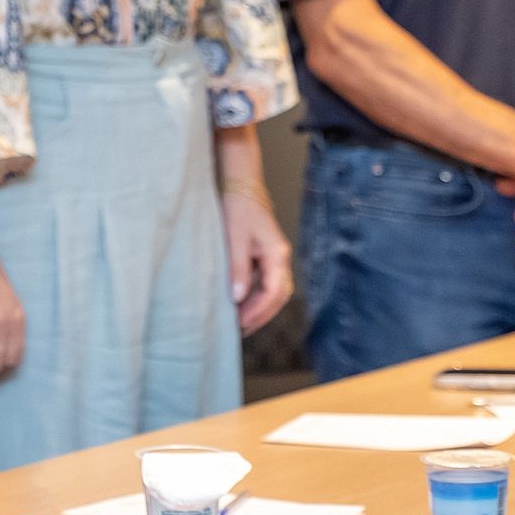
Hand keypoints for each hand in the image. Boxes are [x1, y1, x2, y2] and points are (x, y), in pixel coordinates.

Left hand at [223, 190, 294, 331]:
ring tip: (240, 322)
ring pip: (274, 290)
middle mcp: (280, 258)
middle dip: (261, 315)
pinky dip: (255, 296)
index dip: (257, 311)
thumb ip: (238, 268)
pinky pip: (265, 282)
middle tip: (241, 330)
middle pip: (278, 295)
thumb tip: (237, 297)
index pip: (273, 292)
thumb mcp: (234, 238)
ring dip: (259, 307)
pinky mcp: (266, 255)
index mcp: (277, 254)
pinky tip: (240, 302)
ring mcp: (275, 256)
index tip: (240, 323)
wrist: (241, 185)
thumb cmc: (238, 207)